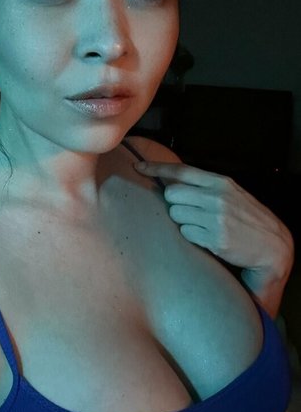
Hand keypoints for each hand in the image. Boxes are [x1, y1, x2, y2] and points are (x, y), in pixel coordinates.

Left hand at [133, 161, 293, 278]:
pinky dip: (191, 235)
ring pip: (176, 214)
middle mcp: (216, 198)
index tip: (139, 166)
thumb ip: (204, 186)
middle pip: (172, 193)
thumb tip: (172, 181)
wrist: (272, 245)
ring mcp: (215, 219)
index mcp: (220, 182)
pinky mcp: (214, 239)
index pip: (181, 171)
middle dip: (173, 201)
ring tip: (201, 224)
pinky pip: (186, 233)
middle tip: (188, 209)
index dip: (156, 168)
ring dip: (183, 220)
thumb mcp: (230, 192)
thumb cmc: (247, 217)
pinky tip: (206, 236)